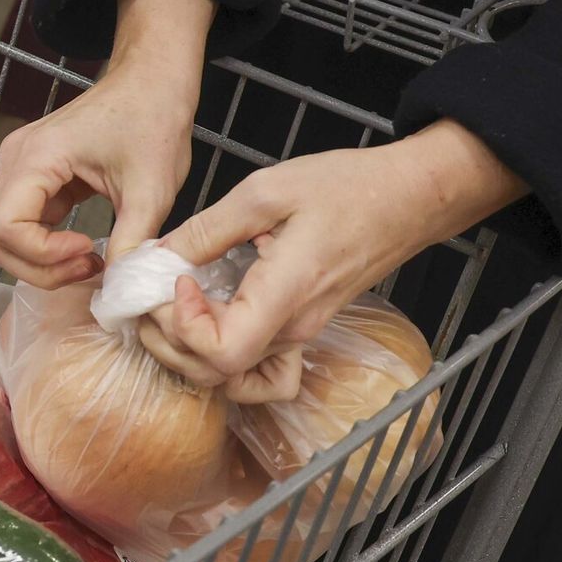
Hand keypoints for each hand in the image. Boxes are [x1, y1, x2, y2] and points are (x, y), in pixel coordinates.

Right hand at [0, 0, 212, 286]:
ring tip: (90, 262)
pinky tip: (84, 248)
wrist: (151, 81)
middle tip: (88, 269)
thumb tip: (122, 289)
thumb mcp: (153, 188)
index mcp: (37, 156)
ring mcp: (19, 168)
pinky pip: (21, 224)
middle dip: (37, 266)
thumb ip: (134, 241)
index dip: (42, 254)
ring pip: (1, 236)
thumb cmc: (153, 118)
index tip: (90, 252)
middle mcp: (15, 160)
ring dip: (39, 261)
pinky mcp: (33, 177)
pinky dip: (45, 246)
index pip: (5, 226)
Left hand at [143, 121, 528, 385]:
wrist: (408, 197)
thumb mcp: (267, 191)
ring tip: (171, 303)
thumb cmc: (348, 187)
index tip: (175, 280)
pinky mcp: (302, 325)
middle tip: (154, 290)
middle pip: (215, 372)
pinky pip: (258, 366)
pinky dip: (224, 356)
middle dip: (168, 337)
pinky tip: (209, 319)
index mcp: (285, 295)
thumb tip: (162, 254)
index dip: (182, 327)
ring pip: (230, 374)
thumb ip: (209, 229)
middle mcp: (292, 327)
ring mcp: (299, 332)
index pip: (222, 355)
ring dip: (188, 348)